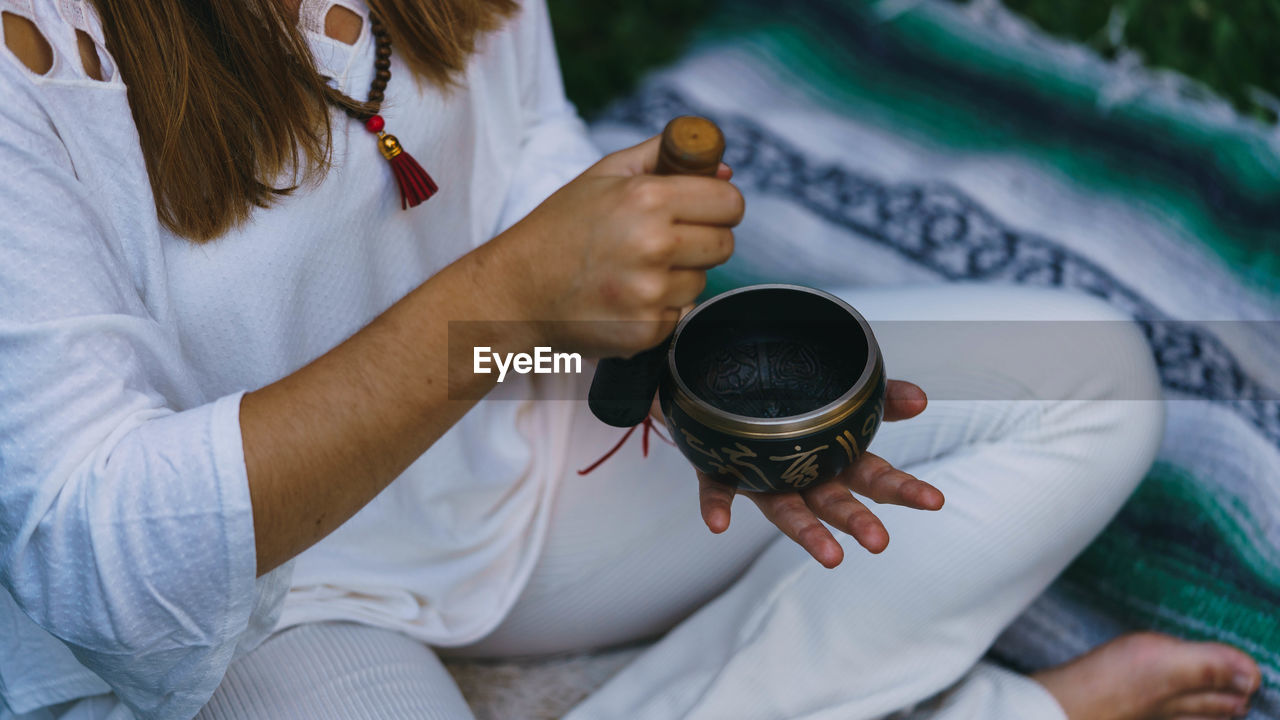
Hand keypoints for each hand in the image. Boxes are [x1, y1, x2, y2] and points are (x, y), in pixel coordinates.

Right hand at [491, 135, 741, 357]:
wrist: (515, 292)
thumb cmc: (558, 230)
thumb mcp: (604, 176)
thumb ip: (663, 157)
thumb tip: (724, 170)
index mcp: (647, 198)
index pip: (730, 202)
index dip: (718, 205)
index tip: (700, 210)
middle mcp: (653, 245)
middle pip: (725, 244)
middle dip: (701, 240)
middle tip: (661, 241)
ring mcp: (651, 293)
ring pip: (702, 281)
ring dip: (678, 277)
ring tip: (632, 271)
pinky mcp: (647, 330)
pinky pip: (680, 314)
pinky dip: (659, 308)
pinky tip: (625, 298)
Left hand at [695, 380, 942, 567]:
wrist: (728, 391)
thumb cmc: (794, 402)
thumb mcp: (841, 395)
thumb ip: (879, 398)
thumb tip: (920, 398)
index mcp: (835, 460)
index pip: (876, 477)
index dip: (904, 489)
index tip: (934, 501)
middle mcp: (803, 478)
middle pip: (836, 504)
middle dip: (858, 522)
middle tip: (880, 542)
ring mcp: (763, 479)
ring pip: (787, 512)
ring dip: (807, 534)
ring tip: (831, 557)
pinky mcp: (721, 472)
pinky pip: (718, 491)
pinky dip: (717, 507)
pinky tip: (719, 524)